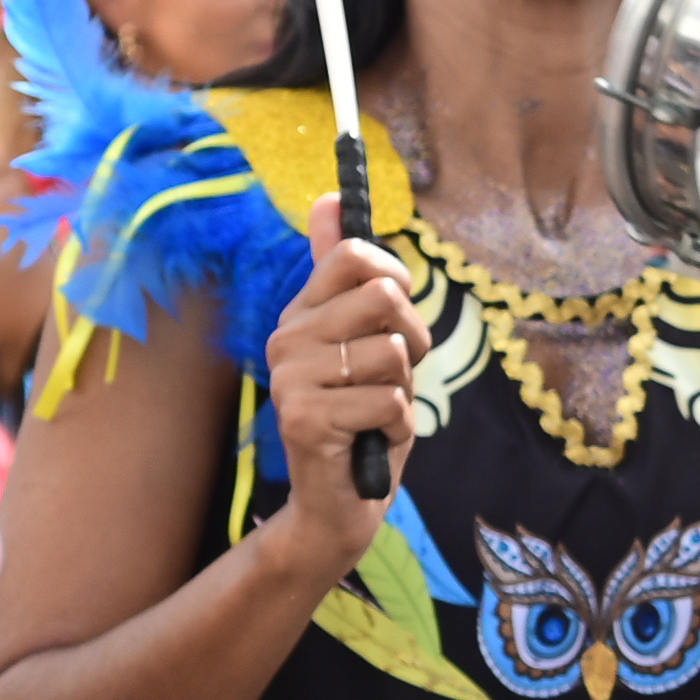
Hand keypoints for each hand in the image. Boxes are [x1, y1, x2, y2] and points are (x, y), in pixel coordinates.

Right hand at [259, 239, 428, 572]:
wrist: (341, 501)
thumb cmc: (364, 416)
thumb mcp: (369, 341)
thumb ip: (351, 277)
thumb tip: (329, 198)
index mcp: (303, 312)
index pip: (356, 255)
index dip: (396, 282)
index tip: (394, 318)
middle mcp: (287, 337)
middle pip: (384, 297)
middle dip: (413, 340)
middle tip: (393, 375)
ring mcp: (290, 376)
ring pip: (393, 352)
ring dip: (405, 390)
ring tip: (376, 410)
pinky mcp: (303, 417)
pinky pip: (390, 401)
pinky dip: (397, 425)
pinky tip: (369, 439)